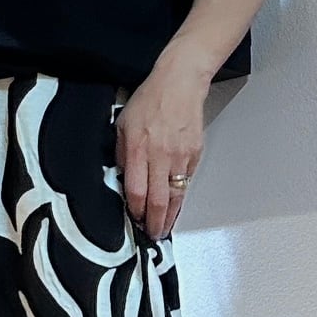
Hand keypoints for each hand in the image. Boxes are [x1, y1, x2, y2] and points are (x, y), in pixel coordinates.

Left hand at [115, 41, 210, 239]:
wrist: (180, 81)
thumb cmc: (151, 100)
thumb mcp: (123, 125)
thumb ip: (122, 154)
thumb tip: (123, 178)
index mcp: (139, 149)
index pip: (136, 191)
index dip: (136, 211)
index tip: (135, 220)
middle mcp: (160, 155)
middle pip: (158, 200)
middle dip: (155, 223)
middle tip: (153, 234)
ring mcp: (180, 157)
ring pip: (175, 196)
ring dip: (170, 217)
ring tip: (165, 228)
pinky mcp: (194, 155)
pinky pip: (186, 183)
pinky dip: (180, 197)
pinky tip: (175, 206)